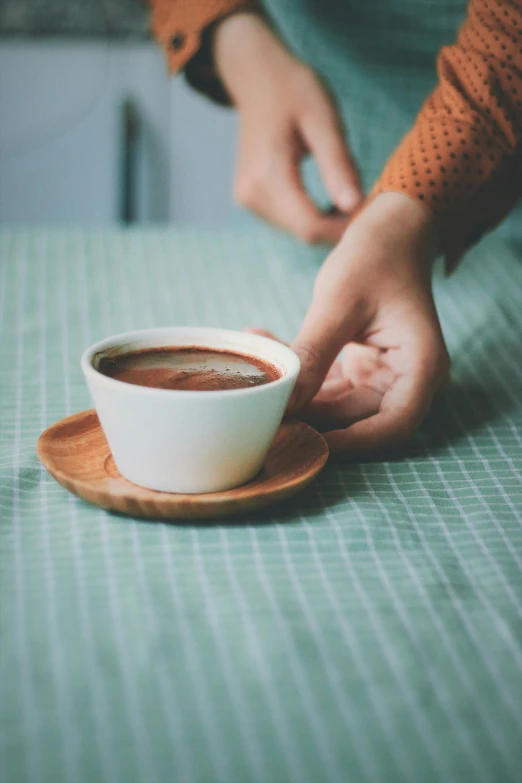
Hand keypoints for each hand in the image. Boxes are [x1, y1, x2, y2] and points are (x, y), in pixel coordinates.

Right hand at [214, 12, 361, 243]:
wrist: (256, 77)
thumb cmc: (293, 90)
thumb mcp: (323, 119)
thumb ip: (338, 164)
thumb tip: (355, 207)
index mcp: (267, 175)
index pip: (311, 226)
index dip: (345, 227)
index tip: (374, 212)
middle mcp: (251, 195)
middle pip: (305, 233)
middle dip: (339, 225)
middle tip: (370, 202)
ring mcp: (247, 200)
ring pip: (298, 231)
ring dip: (329, 222)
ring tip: (352, 195)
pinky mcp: (251, 201)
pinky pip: (290, 222)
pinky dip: (314, 216)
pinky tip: (332, 198)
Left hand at [256, 193, 449, 455]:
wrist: (389, 232)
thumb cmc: (376, 257)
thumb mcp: (340, 301)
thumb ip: (314, 352)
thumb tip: (283, 402)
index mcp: (420, 367)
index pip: (393, 428)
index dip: (352, 445)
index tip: (306, 443)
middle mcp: (405, 380)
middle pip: (357, 421)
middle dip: (308, 417)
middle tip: (261, 407)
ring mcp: (381, 377)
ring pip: (333, 407)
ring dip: (294, 392)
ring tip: (254, 366)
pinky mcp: (359, 370)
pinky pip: (324, 385)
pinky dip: (296, 373)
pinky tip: (261, 344)